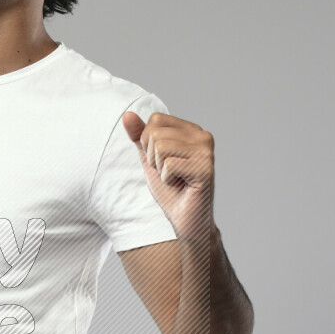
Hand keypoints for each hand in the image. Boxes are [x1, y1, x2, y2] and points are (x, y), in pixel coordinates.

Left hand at [122, 109, 214, 241]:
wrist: (185, 219)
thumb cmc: (170, 189)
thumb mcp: (149, 158)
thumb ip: (139, 136)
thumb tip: (127, 114)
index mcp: (192, 130)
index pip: (155, 119)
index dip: (148, 143)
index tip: (162, 161)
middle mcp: (203, 136)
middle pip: (156, 133)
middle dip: (152, 157)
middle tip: (169, 173)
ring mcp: (206, 152)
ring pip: (161, 147)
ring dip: (160, 169)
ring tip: (175, 178)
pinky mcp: (206, 168)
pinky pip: (168, 165)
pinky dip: (167, 179)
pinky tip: (181, 185)